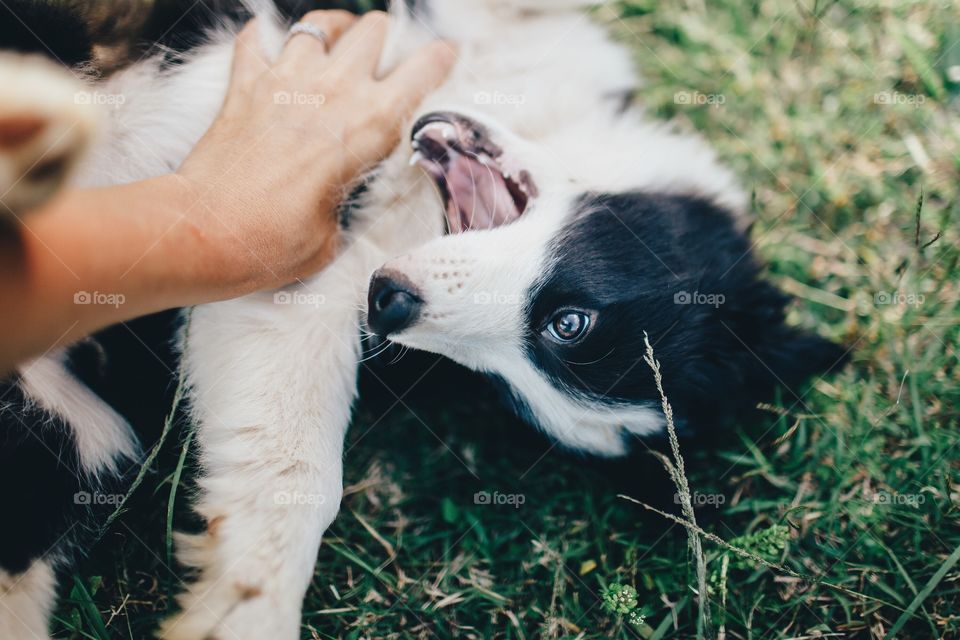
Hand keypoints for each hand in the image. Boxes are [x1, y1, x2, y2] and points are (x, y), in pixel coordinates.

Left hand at [176, 10, 455, 293]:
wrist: (209, 233)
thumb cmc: (276, 240)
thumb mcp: (339, 230)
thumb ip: (351, 197)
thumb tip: (346, 194)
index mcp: (371, 126)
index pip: (422, 70)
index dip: (439, 58)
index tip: (444, 56)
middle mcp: (334, 91)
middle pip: (373, 30)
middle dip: (383, 38)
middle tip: (382, 56)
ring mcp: (287, 80)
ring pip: (321, 23)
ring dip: (332, 32)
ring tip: (334, 46)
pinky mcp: (245, 84)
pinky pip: (256, 39)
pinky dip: (264, 39)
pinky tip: (271, 49)